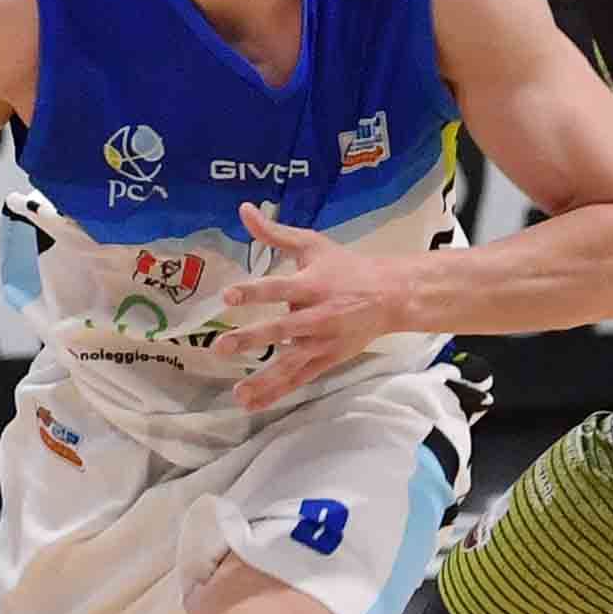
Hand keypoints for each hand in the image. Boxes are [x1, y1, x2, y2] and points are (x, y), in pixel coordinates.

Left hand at [220, 201, 417, 409]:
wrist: (390, 296)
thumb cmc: (346, 267)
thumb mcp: (312, 245)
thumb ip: (274, 233)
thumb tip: (244, 210)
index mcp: (312, 285)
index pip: (278, 288)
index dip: (254, 292)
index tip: (227, 296)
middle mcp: (317, 316)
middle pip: (281, 329)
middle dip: (252, 339)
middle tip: (221, 347)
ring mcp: (323, 342)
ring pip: (291, 364)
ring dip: (264, 379)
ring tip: (237, 394)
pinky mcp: (327, 360)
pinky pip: (300, 379)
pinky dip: (278, 393)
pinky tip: (254, 404)